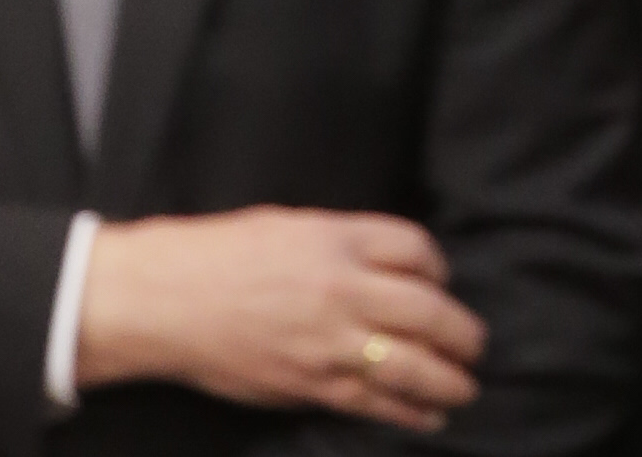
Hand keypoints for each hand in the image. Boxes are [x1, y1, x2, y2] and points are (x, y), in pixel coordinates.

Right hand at [76, 208, 487, 429]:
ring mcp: (330, 342)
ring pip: (412, 365)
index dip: (439, 269)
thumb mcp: (288, 225)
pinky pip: (374, 403)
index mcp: (338, 239)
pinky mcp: (311, 384)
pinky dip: (409, 413)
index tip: (442, 282)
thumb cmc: (219, 253)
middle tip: (476, 343)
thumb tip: (382, 265)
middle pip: (429, 311)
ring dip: (449, 380)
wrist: (164, 299)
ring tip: (465, 387)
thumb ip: (340, 242)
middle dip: (462, 332)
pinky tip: (429, 417)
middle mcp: (345, 288)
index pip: (417, 251)